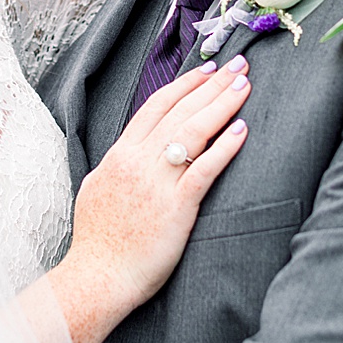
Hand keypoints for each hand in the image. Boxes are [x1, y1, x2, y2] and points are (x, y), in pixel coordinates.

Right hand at [47, 57, 250, 342]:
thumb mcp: (98, 188)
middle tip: (238, 65)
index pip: (156, 106)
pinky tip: (242, 129)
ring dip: (222, 104)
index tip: (207, 70)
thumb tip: (130, 151)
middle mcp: (138, 161)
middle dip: (212, 84)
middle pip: (181, 111)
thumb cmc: (98, 241)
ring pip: (194, 132)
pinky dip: (225, 147)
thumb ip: (117, 165)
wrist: (97, 277)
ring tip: (244, 86)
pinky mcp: (176, 207)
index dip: (185, 85)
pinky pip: (204, 169)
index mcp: (120, 154)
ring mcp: (157, 183)